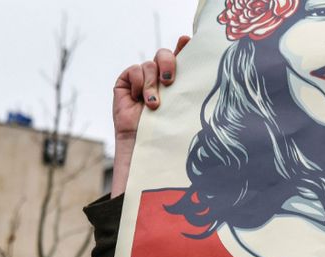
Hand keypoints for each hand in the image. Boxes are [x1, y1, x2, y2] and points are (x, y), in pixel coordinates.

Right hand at [110, 36, 189, 196]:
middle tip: (170, 81)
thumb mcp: (182, 105)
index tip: (187, 40)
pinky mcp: (125, 83)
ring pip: (149, 65)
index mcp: (176, 82)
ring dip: (152, 84)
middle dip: (168, 63)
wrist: (145, 147)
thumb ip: (189, 84)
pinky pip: (133, 70)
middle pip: (164, 55)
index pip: (181, 58)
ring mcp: (141, 80)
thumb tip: (199, 64)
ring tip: (153, 105)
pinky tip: (139, 100)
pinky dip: (137, 83)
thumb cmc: (168, 132)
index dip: (183, 46)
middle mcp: (159, 78)